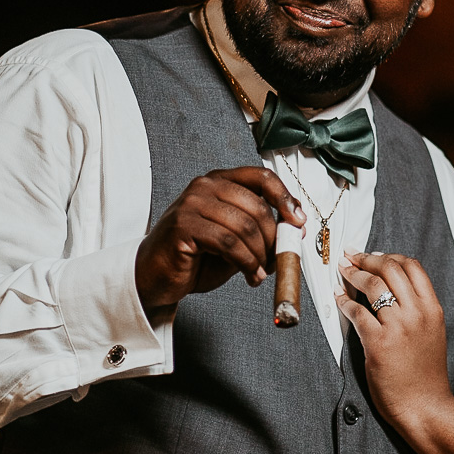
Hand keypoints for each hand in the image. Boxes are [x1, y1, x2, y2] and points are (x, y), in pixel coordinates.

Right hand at [135, 168, 303, 308]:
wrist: (156, 276)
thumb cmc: (195, 257)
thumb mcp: (235, 240)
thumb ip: (260, 231)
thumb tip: (295, 228)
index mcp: (220, 181)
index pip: (261, 177)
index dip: (285, 198)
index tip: (298, 221)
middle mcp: (205, 186)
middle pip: (256, 205)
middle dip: (274, 237)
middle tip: (278, 259)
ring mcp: (191, 203)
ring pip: (244, 226)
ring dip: (260, 255)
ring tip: (259, 273)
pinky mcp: (183, 226)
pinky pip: (228, 243)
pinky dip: (246, 263)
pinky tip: (250, 275)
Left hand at [336, 252, 453, 442]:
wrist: (426, 407)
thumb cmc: (425, 374)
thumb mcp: (432, 333)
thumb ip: (417, 309)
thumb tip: (394, 287)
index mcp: (432, 309)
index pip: (412, 266)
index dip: (390, 256)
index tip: (374, 255)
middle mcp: (417, 313)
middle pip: (390, 268)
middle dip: (367, 258)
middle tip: (352, 256)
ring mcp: (398, 327)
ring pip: (373, 284)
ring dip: (353, 273)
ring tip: (342, 270)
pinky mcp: (378, 343)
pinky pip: (357, 312)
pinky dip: (344, 301)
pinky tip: (338, 298)